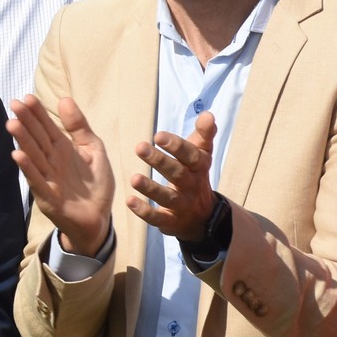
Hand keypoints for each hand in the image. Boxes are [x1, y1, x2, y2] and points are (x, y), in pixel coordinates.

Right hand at [7, 94, 115, 255]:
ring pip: (33, 156)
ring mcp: (48, 178)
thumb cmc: (95, 185)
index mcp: (62, 148)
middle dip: (26, 121)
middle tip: (14, 104)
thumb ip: (79, 127)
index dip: (38, 112)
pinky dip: (27, 168)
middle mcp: (52, 161)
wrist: (99, 219)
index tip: (27, 97)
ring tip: (12, 124)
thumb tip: (65, 99)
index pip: (47, 126)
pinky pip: (37, 180)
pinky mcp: (48, 196)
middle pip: (37, 137)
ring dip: (22, 140)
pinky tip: (17, 155)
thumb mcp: (94, 150)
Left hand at [128, 111, 215, 239]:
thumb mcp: (201, 154)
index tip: (158, 135)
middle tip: (140, 147)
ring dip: (150, 188)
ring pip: (167, 197)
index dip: (176, 146)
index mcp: (199, 167)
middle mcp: (192, 186)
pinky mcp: (171, 222)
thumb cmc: (195, 175)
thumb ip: (203, 134)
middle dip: (160, 161)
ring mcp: (182, 205)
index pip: (191, 155)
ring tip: (133, 178)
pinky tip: (129, 201)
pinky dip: (144, 211)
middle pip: (177, 173)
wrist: (203, 215)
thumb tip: (208, 113)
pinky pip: (158, 218)